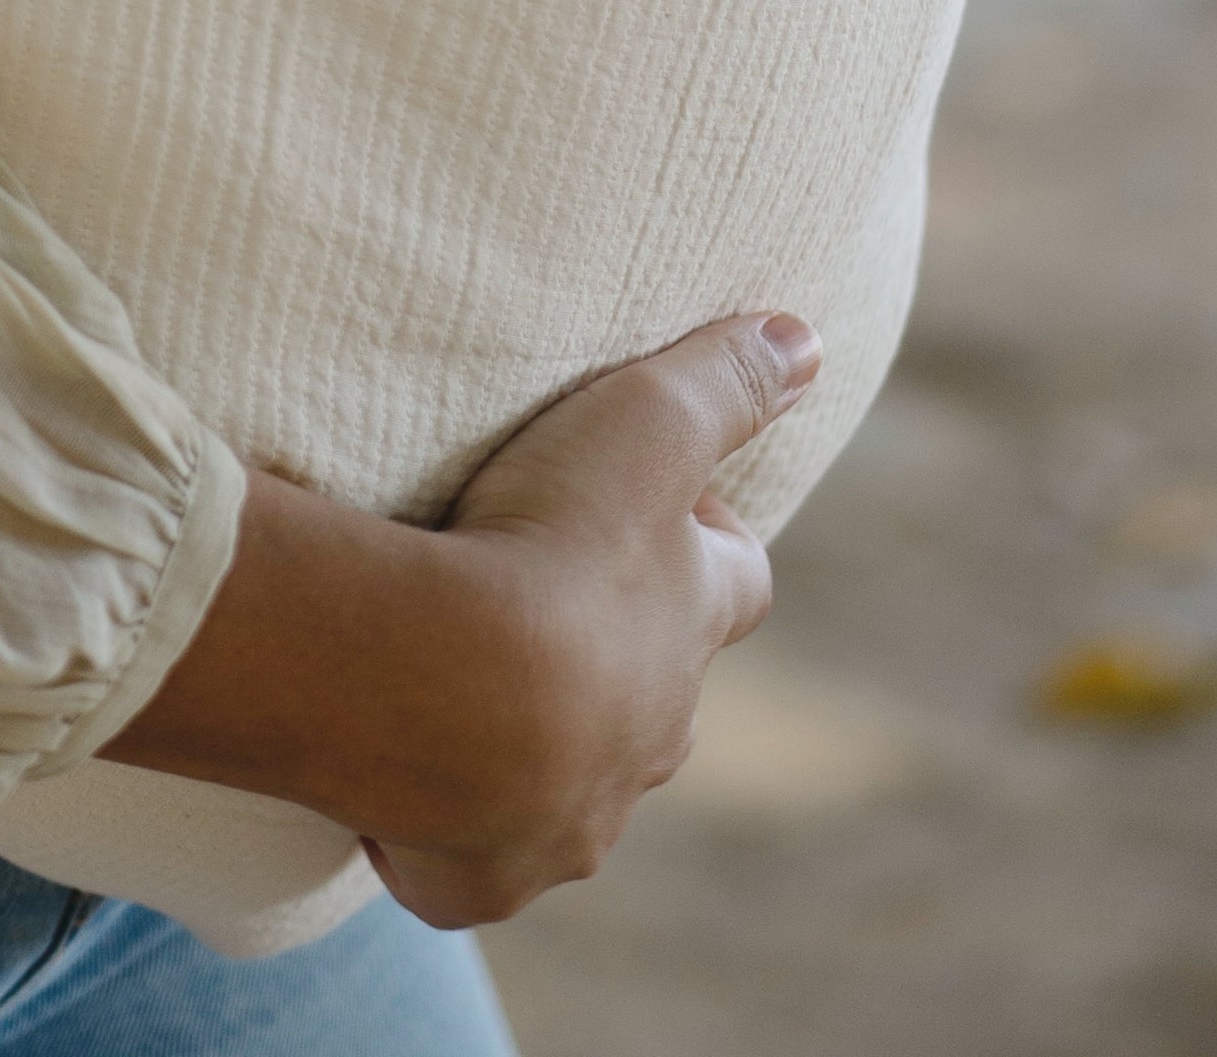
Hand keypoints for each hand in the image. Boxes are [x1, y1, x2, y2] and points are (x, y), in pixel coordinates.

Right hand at [369, 315, 803, 925]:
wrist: (445, 692)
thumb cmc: (552, 546)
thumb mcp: (647, 425)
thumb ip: (724, 379)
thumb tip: (808, 340)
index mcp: (686, 634)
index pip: (736, 586)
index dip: (713, 545)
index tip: (669, 507)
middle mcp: (645, 742)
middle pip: (659, 701)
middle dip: (621, 661)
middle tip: (546, 604)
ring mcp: (570, 821)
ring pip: (573, 789)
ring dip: (538, 747)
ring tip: (465, 694)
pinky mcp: (481, 875)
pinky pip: (478, 861)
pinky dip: (454, 831)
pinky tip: (408, 794)